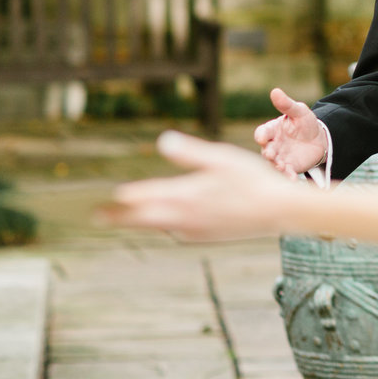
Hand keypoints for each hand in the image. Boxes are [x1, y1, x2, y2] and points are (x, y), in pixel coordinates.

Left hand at [104, 132, 300, 240]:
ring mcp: (195, 230)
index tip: (111, 196)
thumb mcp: (221, 158)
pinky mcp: (206, 237)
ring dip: (143, 221)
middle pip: (143, 218)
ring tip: (129, 216)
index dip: (126, 197)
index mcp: (185, 196)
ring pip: (160, 226)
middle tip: (98, 217)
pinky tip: (168, 221)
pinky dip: (167, 225)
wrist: (278, 212)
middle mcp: (184, 218)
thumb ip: (190, 152)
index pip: (145, 197)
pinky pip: (178, 231)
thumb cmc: (252, 179)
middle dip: (120, 217)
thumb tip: (162, 142)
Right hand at [253, 87, 327, 177]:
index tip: (263, 138)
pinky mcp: (289, 167)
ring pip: (274, 163)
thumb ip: (287, 104)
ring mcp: (280, 157)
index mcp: (272, 130)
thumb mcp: (299, 111)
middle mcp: (273, 145)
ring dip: (276, 166)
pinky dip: (288, 176)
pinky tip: (292, 179)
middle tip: (271, 155)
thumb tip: (275, 91)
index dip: (262, 135)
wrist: (319, 138)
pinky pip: (286, 173)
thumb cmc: (305, 122)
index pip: (262, 133)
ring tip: (281, 167)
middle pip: (266, 150)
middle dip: (268, 153)